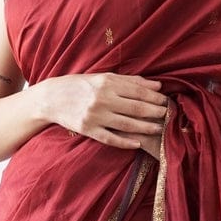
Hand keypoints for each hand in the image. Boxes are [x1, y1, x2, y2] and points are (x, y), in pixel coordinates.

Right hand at [39, 71, 168, 153]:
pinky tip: (137, 143)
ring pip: (127, 124)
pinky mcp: (88, 130)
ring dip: (145, 127)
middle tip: (168, 115)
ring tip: (159, 129)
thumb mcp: (103, 78)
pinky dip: (125, 142)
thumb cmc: (80, 85)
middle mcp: (102, 99)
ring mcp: (95, 116)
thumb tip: (156, 85)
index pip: (138, 91)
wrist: (51, 98)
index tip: (167, 101)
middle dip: (155, 112)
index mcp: (107, 83)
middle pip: (136, 108)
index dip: (155, 97)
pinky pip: (110, 138)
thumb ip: (130, 81)